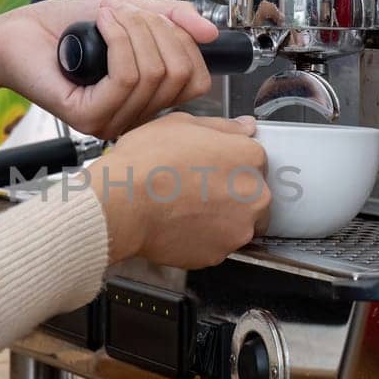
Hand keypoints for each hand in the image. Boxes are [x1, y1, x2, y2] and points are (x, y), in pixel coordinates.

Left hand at [0, 0, 219, 138]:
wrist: (17, 34)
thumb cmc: (65, 28)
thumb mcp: (132, 14)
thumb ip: (172, 20)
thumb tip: (210, 33)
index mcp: (147, 98)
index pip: (196, 82)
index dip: (185, 43)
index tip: (158, 18)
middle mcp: (132, 116)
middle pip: (179, 77)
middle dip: (158, 30)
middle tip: (127, 13)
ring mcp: (110, 120)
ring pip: (153, 75)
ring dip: (134, 30)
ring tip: (108, 16)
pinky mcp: (87, 116)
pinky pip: (125, 77)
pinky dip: (118, 40)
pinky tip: (100, 26)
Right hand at [89, 113, 269, 268]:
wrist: (123, 204)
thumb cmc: (146, 162)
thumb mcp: (182, 124)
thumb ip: (222, 126)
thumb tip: (244, 126)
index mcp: (249, 157)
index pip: (255, 160)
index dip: (230, 163)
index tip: (213, 168)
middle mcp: (254, 195)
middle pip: (253, 195)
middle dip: (231, 194)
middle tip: (197, 189)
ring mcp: (238, 229)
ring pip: (238, 224)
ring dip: (220, 219)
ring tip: (185, 209)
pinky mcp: (219, 254)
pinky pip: (216, 245)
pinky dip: (202, 238)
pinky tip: (179, 225)